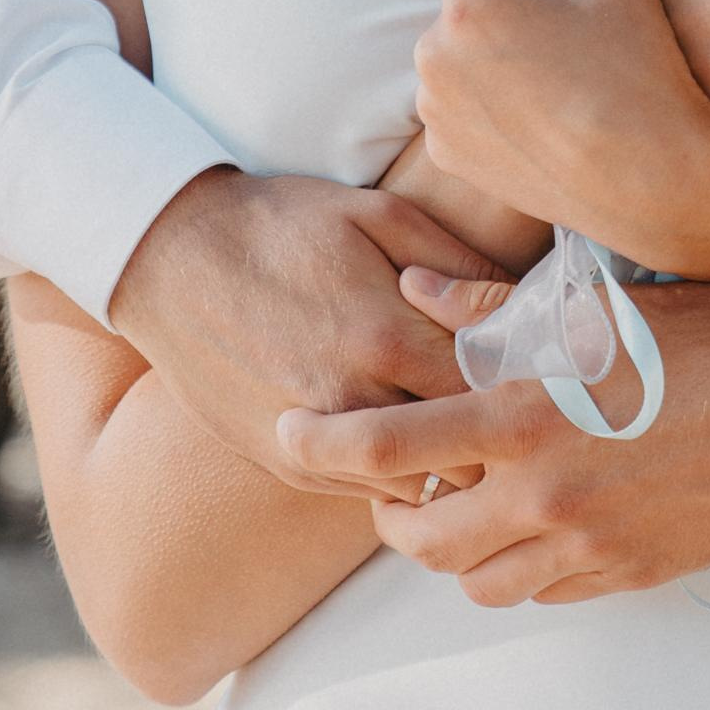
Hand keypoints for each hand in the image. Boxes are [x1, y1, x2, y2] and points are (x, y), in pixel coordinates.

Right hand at [107, 165, 508, 480]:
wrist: (168, 258)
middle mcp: (353, 402)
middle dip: (498, 438)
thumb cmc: (281, 224)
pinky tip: (405, 434)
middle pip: (465, 456)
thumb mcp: (377, 214)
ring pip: (419, 489)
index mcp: (386, 336)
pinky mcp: (285, 464)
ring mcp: (314, 443)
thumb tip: (519, 304)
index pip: (493, 391)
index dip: (525, 385)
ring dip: (448, 465)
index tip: (542, 373)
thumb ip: (454, 263)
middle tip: (516, 410)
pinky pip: (365, 494)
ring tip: (463, 425)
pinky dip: (395, 474)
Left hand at [278, 274, 709, 606]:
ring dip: (448, 548)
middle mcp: (547, 498)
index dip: (323, 446)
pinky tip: (527, 522)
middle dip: (386, 512)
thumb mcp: (592, 310)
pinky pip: (541, 592)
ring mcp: (589, 548)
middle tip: (385, 481)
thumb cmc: (704, 336)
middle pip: (418, 538)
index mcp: (528, 422)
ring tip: (456, 504)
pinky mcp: (626, 577)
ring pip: (474, 581)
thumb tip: (414, 292)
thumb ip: (490, 313)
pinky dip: (514, 566)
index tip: (291, 433)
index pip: (388, 449)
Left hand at [414, 0, 709, 265]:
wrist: (652, 181)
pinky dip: (497, 82)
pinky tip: (551, 96)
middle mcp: (436, 54)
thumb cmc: (640, 71)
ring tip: (569, 48)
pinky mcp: (448, 151)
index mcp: (471, 2)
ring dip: (505, 32)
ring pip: (466, 42)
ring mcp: (437, 109)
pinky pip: (465, 93)